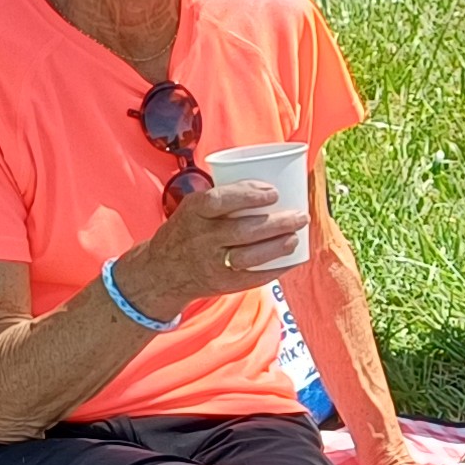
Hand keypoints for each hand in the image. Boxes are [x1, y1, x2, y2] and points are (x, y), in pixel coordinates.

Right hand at [120, 179, 303, 314]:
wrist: (163, 270)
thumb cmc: (189, 230)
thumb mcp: (194, 207)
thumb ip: (225, 197)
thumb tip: (274, 181)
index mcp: (194, 212)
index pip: (219, 200)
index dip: (248, 195)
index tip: (274, 192)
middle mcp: (201, 238)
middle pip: (243, 230)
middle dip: (277, 223)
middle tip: (300, 215)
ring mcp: (211, 263)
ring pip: (249, 256)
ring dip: (277, 246)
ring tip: (295, 236)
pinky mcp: (221, 283)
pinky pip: (251, 278)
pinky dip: (274, 269)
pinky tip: (291, 259)